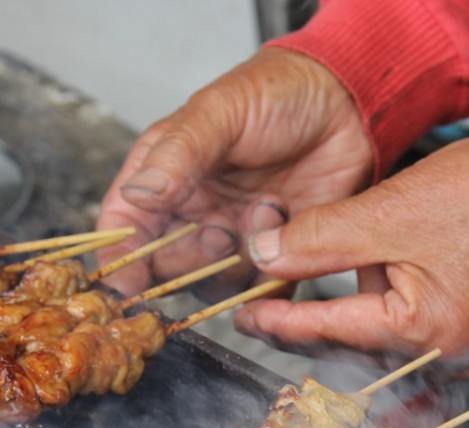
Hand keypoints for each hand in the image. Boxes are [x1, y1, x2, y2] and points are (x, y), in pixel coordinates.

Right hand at [96, 47, 373, 298]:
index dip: (120, 260)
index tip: (127, 285)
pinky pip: (263, 293)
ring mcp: (236, 236)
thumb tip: (140, 194)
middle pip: (166, 267)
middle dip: (187, 264)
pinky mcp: (279, 253)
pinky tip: (283, 241)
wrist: (347, 102)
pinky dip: (268, 288)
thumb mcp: (219, 112)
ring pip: (214, 286)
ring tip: (266, 212)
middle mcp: (196, 213)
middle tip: (219, 233)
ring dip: (235, 265)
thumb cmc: (277, 93)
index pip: (125, 228)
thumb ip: (178, 153)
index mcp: (166, 177)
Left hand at [234, 109, 468, 378]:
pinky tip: (392, 287)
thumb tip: (264, 258)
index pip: (333, 331)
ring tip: (350, 279)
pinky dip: (401, 318)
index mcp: (431, 330)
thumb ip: (318, 241)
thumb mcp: (386, 211)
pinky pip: (430, 340)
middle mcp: (461, 357)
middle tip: (272, 306)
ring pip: (395, 346)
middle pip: (363, 348)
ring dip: (363, 318)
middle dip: (319, 323)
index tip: (246, 317)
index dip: (282, 321)